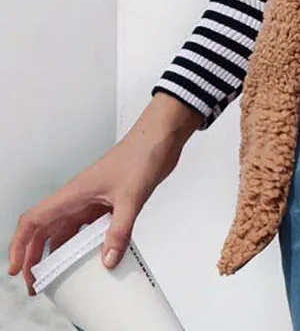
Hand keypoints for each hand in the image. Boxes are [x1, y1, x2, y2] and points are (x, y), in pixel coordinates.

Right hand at [7, 97, 194, 295]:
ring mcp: (94, 200)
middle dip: (36, 258)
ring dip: (63, 253)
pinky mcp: (110, 202)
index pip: (34, 220)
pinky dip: (89, 244)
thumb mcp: (130, 196)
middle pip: (46, 231)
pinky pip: (91, 228)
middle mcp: (79, 198)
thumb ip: (119, 230)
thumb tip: (108, 261)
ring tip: (63, 278)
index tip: (15, 269)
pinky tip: (96, 257)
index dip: (19, 245)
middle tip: (37, 284)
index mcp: (74, 193)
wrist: (162, 136)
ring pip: (69, 231)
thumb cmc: (141, 153)